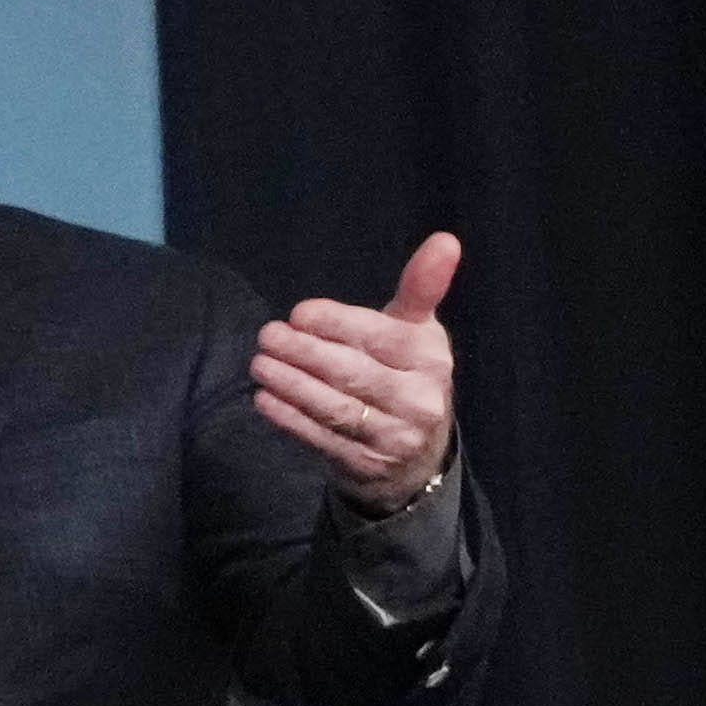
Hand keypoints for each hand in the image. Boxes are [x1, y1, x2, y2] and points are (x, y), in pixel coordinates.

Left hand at [252, 231, 463, 512]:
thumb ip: (421, 287)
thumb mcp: (417, 331)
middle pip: (352, 372)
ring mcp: (395, 437)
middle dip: (304, 352)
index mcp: (430, 357)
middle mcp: (420, 398)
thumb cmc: (405, 374)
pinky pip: (322, 438)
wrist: (415, 456)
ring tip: (259, 364)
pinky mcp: (367, 465)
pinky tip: (264, 399)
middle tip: (267, 335)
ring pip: (334, 406)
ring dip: (290, 384)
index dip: (336, 324)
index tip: (298, 313)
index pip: (378, 337)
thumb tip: (446, 239)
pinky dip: (290, 418)